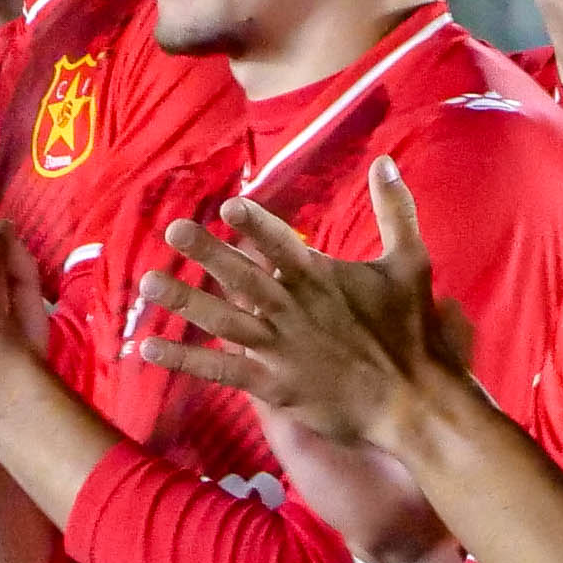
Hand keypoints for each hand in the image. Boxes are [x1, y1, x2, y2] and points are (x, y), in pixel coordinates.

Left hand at [132, 181, 485, 562]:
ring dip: (184, 302)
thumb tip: (384, 160)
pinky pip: (222, 370)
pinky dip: (186, 359)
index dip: (253, 224)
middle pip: (242, 275)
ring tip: (146, 285)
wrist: (416, 402)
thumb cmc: (414, 332)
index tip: (226, 206)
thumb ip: (395, 209)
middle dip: (206, 252)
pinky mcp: (275, 386)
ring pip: (223, 320)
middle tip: (172, 231)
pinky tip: (150, 348)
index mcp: (321, 278)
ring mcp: (281, 348)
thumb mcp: (412, 261)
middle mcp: (294, 309)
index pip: (280, 242)